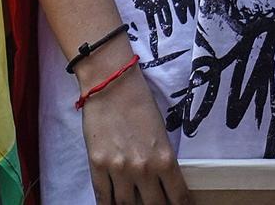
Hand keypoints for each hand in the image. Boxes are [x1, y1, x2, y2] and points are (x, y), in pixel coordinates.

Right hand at [80, 66, 191, 204]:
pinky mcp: (97, 165)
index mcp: (165, 159)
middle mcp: (143, 169)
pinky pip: (103, 197)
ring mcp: (119, 169)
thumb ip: (162, 159)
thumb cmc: (139, 101)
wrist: (111, 82)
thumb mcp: (161, 132)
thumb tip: (162, 181)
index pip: (177, 196)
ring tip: (133, 203)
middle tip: (156, 203)